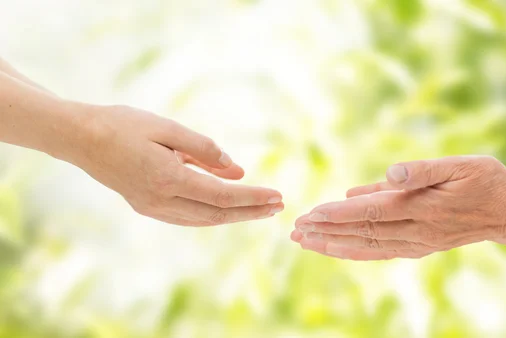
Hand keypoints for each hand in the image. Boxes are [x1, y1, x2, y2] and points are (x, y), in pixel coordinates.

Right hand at [64, 103, 283, 225]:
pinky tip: (226, 208)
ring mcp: (152, 207)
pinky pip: (187, 217)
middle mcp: (161, 200)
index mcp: (168, 178)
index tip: (277, 196)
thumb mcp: (167, 128)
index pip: (222, 196)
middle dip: (250, 212)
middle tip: (278, 207)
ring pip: (203, 219)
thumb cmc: (123, 125)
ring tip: (260, 209)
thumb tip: (237, 170)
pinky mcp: (146, 206)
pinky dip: (211, 214)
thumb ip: (204, 150)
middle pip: (217, 214)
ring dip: (234, 216)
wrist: (80, 138)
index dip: (252, 197)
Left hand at [291, 156, 505, 259]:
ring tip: (305, 242)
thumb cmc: (485, 181)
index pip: (372, 212)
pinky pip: (381, 252)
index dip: (340, 214)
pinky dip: (356, 252)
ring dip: (335, 244)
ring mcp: (417, 243)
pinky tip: (337, 249)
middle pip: (363, 232)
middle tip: (295, 230)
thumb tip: (388, 173)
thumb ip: (422, 170)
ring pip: (368, 246)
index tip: (311, 214)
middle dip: (327, 231)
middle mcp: (416, 230)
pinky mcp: (419, 247)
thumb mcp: (459, 165)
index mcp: (423, 207)